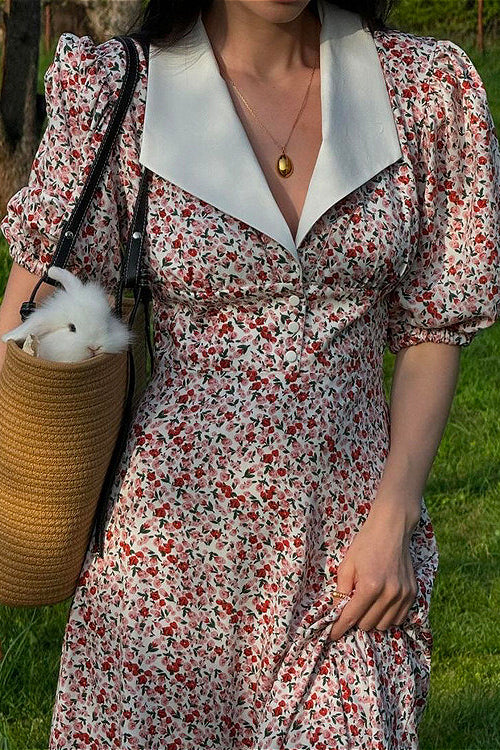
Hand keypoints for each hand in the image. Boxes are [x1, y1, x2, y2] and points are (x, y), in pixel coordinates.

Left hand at [328, 500, 419, 640]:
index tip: (331, 635)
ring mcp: (403, 595)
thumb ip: (341, 591)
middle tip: (352, 606)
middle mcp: (389, 594)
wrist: (391, 529)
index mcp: (370, 586)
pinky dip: (387, 616)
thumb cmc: (366, 544)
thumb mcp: (347, 565)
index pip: (352, 617)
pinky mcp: (412, 594)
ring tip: (366, 603)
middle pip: (367, 625)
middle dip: (356, 619)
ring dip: (372, 619)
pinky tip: (380, 603)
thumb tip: (336, 612)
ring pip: (384, 625)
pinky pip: (398, 618)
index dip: (339, 628)